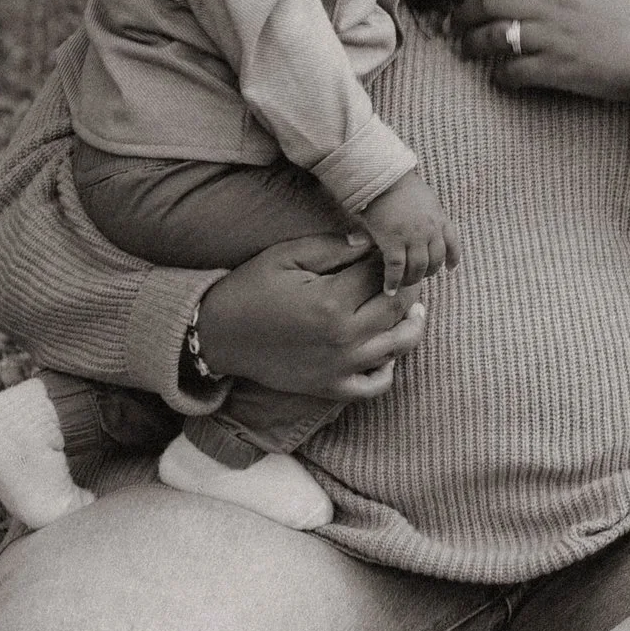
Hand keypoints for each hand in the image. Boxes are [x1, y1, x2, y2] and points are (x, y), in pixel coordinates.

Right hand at [196, 232, 430, 407]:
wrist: (218, 334)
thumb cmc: (252, 288)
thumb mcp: (287, 255)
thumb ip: (332, 247)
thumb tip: (370, 243)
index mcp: (332, 300)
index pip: (380, 274)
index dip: (388, 259)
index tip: (389, 252)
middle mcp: (343, 337)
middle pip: (397, 308)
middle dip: (408, 287)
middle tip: (408, 276)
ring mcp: (340, 366)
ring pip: (398, 346)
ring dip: (411, 324)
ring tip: (411, 308)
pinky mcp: (331, 387)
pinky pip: (376, 385)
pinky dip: (389, 369)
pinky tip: (387, 350)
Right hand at [353, 165, 456, 290]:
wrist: (382, 178)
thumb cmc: (401, 185)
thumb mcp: (426, 198)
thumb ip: (431, 213)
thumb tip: (434, 222)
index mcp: (439, 218)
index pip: (453, 243)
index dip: (453, 259)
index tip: (450, 268)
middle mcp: (430, 230)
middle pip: (436, 261)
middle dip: (429, 272)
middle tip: (419, 276)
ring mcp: (413, 237)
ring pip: (419, 268)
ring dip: (412, 279)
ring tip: (404, 284)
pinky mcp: (393, 242)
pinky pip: (396, 268)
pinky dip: (393, 281)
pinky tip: (389, 289)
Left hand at [448, 0, 629, 109]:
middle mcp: (553, 7)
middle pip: (489, 3)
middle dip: (462, 14)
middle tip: (453, 24)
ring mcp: (554, 38)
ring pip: (493, 37)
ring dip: (472, 45)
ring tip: (466, 51)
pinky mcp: (559, 70)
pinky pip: (513, 72)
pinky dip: (499, 75)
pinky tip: (499, 77)